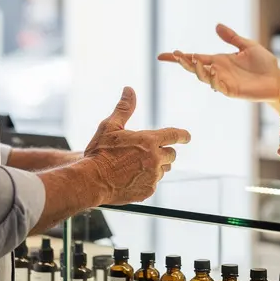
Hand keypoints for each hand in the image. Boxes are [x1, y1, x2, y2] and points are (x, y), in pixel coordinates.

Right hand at [82, 86, 190, 204]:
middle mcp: (155, 158)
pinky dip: (147, 180)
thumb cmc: (100, 152)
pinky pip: (154, 183)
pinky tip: (131, 178)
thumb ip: (124, 108)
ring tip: (135, 166)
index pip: (174, 135)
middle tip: (147, 153)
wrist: (92, 181)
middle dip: (163, 152)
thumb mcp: (110, 126)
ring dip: (156, 166)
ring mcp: (153, 176)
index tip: (187, 136)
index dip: (182, 135)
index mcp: (149, 141)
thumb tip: (129, 90)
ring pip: (163, 169)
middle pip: (171, 154)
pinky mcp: (148, 190)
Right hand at [156, 23, 279, 102]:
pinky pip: (218, 86)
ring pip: (203, 77)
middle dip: (183, 62)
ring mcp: (223, 82)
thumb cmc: (264, 63)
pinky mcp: (231, 90)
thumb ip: (232, 37)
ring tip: (193, 60)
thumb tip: (217, 25)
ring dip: (197, 69)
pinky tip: (212, 70)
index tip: (162, 55)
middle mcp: (218, 71)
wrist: (276, 79)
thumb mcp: (247, 46)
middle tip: (176, 55)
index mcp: (219, 60)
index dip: (179, 58)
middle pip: (194, 68)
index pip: (195, 58)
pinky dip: (213, 79)